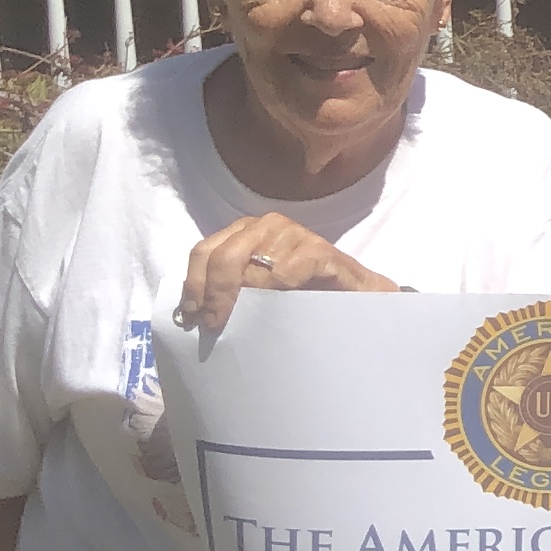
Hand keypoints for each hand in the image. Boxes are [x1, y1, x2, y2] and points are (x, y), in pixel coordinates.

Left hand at [180, 214, 396, 332]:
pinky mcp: (318, 250)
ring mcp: (293, 234)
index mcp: (244, 233)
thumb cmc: (304, 298)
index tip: (192, 317)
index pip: (203, 252)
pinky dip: (276, 290)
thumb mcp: (258, 290)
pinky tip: (278, 307)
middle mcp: (265, 226)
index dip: (194, 285)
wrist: (358, 299)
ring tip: (244, 321)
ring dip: (244, 297)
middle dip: (213, 293)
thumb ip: (230, 288)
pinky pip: (285, 271)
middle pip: (221, 256)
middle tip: (214, 324)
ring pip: (251, 264)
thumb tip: (191, 312)